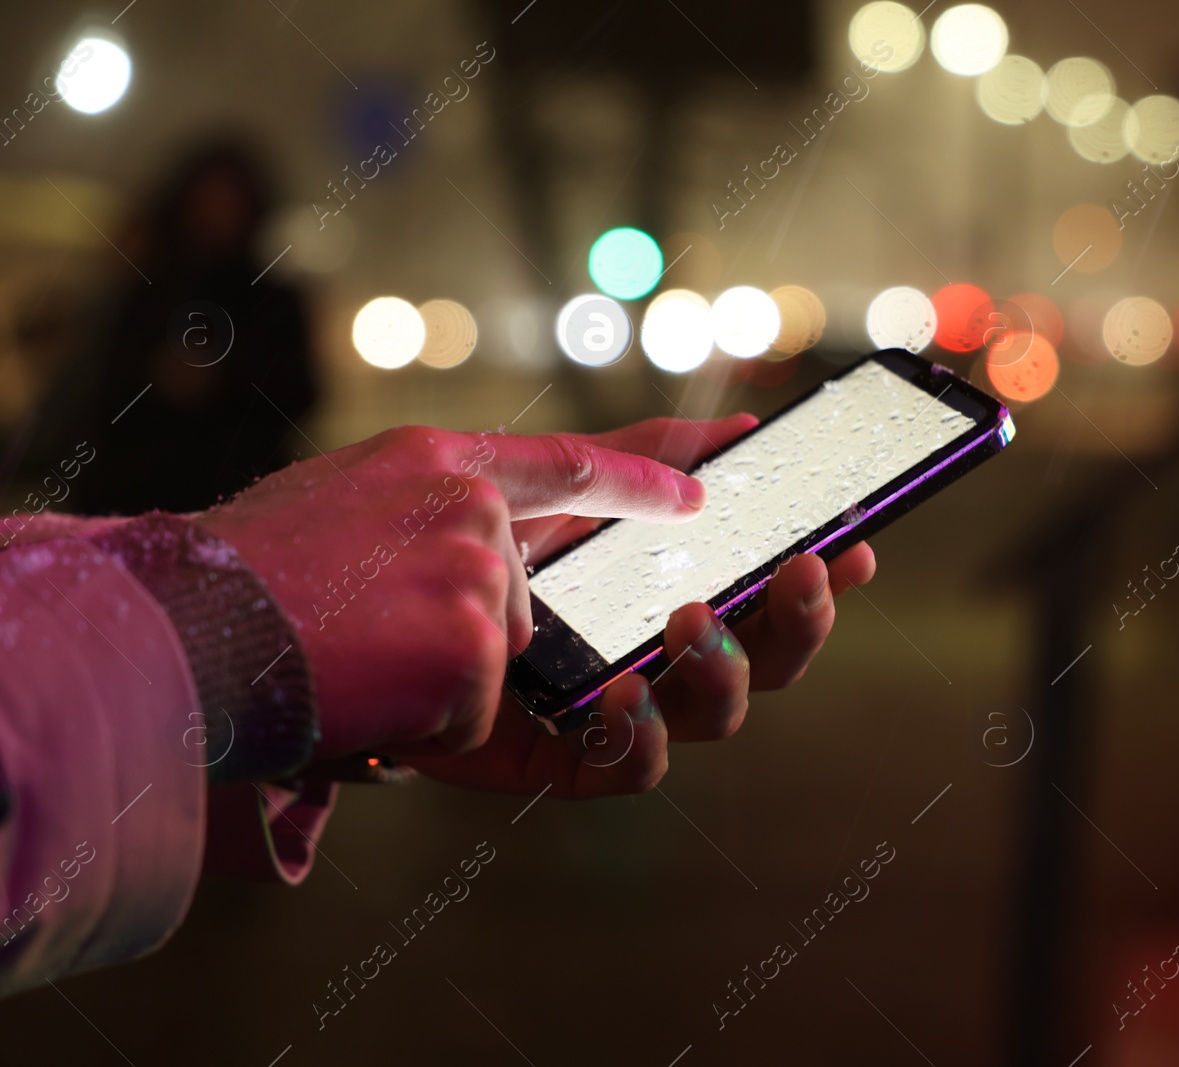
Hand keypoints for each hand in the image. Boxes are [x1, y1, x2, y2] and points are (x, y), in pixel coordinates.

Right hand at [197, 421, 714, 757]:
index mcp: (436, 462)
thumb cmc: (239, 582)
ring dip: (433, 674)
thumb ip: (430, 514)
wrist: (171, 632)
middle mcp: (470, 505)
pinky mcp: (475, 648)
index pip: (568, 461)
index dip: (646, 470)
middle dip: (479, 626)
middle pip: (529, 588)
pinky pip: (475, 713)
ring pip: (502, 655)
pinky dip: (414, 721)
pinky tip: (358, 690)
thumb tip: (501, 551)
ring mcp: (479, 573)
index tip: (708, 481)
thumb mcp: (343, 501)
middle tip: (398, 629)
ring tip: (351, 649)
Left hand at [404, 417, 876, 797]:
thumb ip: (633, 460)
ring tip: (697, 622)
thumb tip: (739, 428)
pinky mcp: (554, 758)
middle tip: (801, 573)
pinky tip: (626, 692)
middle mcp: (645, 652)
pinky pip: (624, 769)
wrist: (322, 602)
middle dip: (798, 621)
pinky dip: (640, 735)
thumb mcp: (538, 478)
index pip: (758, 591)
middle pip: (759, 660)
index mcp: (653, 589)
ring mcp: (604, 708)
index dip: (817, 575)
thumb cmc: (431, 538)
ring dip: (723, 670)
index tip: (856, 541)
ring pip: (709, 715)